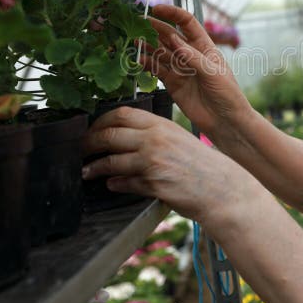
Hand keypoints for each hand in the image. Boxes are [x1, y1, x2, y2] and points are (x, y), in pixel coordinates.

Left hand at [81, 106, 248, 222]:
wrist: (221, 188)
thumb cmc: (201, 165)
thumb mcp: (177, 139)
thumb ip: (153, 136)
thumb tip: (125, 139)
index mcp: (161, 124)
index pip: (121, 114)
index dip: (100, 122)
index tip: (91, 130)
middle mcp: (155, 139)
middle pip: (109, 135)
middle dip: (89, 143)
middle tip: (81, 150)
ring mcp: (153, 162)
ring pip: (111, 161)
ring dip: (94, 168)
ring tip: (87, 172)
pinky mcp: (153, 184)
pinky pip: (124, 183)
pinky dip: (114, 184)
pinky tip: (111, 185)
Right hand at [142, 4, 253, 138]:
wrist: (225, 122)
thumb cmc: (228, 95)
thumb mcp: (213, 73)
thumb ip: (192, 57)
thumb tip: (173, 39)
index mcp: (204, 46)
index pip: (187, 23)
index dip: (172, 13)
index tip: (157, 9)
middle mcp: (190, 54)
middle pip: (168, 35)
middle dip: (153, 27)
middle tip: (136, 22)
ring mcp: (180, 68)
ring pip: (159, 52)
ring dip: (146, 45)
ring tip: (132, 39)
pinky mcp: (172, 83)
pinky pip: (156, 70)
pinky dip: (145, 64)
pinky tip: (136, 59)